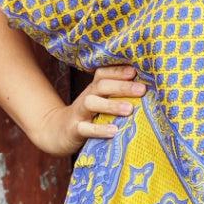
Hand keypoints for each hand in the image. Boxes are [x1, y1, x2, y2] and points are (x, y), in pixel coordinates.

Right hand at [26, 65, 144, 155]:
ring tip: (129, 109)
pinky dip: (99, 130)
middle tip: (142, 89)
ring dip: (111, 105)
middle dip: (122, 86)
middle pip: (101, 85)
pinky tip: (113, 131)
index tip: (136, 71)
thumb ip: (118, 95)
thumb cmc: (89, 116)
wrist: (57, 132)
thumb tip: (146, 89)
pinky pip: (85, 128)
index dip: (119, 71)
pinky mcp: (74, 130)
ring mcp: (79, 113)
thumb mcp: (101, 102)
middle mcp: (87, 97)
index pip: (104, 74)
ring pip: (92, 103)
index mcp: (94, 89)